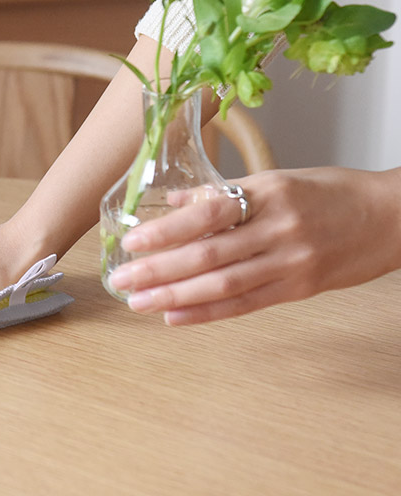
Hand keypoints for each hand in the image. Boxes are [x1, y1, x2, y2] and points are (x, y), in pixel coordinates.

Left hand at [108, 167, 400, 324]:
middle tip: (122, 279)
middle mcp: (277, 229)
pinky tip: (176, 316)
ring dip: (175, 295)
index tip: (132, 240)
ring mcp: (290, 263)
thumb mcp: (277, 178)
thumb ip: (225, 191)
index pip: (209, 214)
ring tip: (140, 301)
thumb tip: (174, 201)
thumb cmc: (330, 192)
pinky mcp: (299, 289)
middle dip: (160, 269)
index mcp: (269, 194)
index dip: (168, 230)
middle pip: (209, 255)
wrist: (390, 217)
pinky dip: (208, 312)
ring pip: (223, 285)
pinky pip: (247, 304)